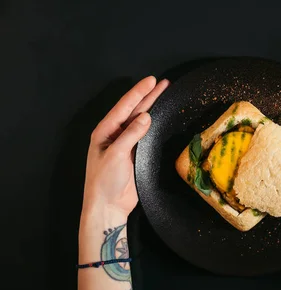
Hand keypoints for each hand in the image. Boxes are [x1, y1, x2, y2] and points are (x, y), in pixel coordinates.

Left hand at [81, 76, 169, 221]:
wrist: (108, 205)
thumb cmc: (104, 181)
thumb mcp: (116, 155)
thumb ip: (130, 135)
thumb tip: (146, 116)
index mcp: (105, 131)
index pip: (124, 107)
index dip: (138, 93)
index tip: (151, 81)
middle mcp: (115, 134)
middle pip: (133, 111)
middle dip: (148, 96)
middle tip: (163, 83)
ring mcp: (126, 144)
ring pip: (141, 121)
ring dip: (152, 107)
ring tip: (164, 94)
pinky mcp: (135, 155)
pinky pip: (146, 135)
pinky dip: (154, 125)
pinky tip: (161, 117)